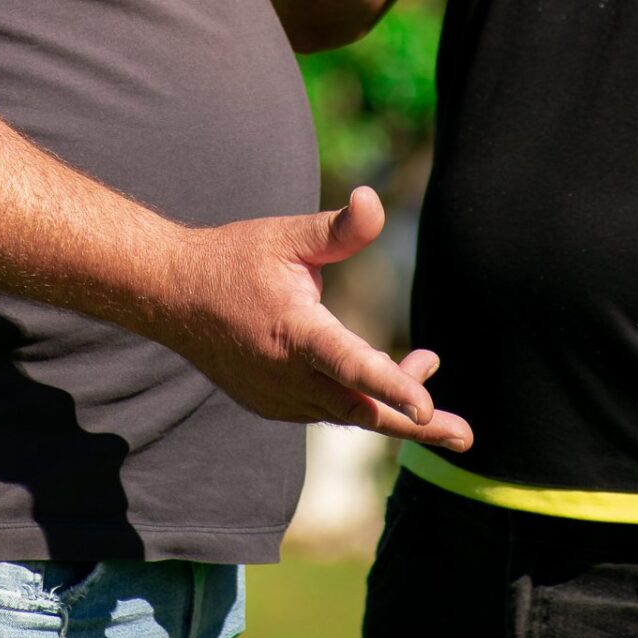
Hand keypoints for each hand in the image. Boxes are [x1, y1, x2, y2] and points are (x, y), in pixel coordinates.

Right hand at [165, 187, 471, 447]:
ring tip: (427, 364)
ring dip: (389, 399)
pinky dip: (357, 399)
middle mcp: (288, 376)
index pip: (352, 365)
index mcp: (295, 332)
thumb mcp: (287, 236)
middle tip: (464, 437)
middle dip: (416, 424)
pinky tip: (382, 376)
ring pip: (347, 412)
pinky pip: (325, 410)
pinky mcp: (272, 406)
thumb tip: (375, 200)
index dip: (393, 387)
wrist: (173, 296)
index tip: (428, 409)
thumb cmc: (235, 259)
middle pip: (362, 409)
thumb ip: (338, 229)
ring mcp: (278, 399)